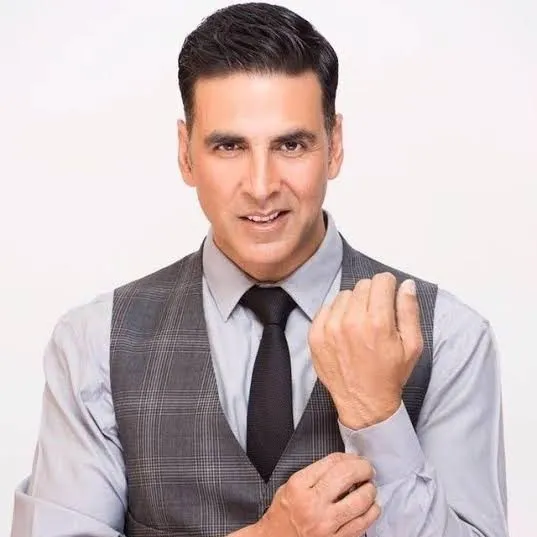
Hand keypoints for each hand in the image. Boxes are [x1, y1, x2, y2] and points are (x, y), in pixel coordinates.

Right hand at [255, 452, 378, 536]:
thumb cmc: (285, 512)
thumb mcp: (292, 485)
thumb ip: (316, 472)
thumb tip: (346, 462)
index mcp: (299, 486)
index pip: (332, 462)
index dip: (349, 457)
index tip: (355, 458)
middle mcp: (312, 504)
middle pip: (347, 475)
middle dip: (364, 468)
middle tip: (367, 469)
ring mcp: (325, 525)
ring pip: (361, 500)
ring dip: (370, 490)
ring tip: (369, 487)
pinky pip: (363, 523)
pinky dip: (372, 512)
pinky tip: (371, 506)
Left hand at [308, 272, 422, 428]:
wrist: (363, 403)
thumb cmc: (390, 375)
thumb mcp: (412, 345)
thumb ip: (409, 310)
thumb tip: (406, 284)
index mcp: (377, 322)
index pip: (381, 281)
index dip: (388, 286)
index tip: (389, 296)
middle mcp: (351, 321)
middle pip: (362, 285)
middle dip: (372, 295)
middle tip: (376, 314)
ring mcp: (330, 328)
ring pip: (344, 295)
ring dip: (353, 304)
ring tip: (360, 324)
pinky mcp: (315, 335)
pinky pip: (326, 308)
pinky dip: (336, 314)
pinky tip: (344, 330)